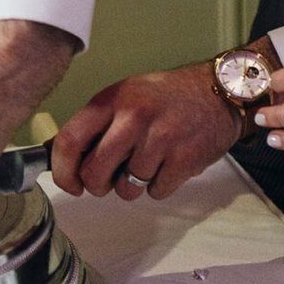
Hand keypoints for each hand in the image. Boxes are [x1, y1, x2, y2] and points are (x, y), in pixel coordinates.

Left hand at [52, 61, 240, 201]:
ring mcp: (161, 139)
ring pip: (126, 189)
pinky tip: (169, 162)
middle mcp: (134, 117)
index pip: (69, 140)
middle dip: (99, 185)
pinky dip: (160, 185)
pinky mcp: (184, 159)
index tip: (70, 183)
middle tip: (110, 179)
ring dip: (134, 184)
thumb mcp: (126, 96)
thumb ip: (98, 125)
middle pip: (94, 174)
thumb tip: (65, 160)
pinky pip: (156, 192)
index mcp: (113, 99)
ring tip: (149, 161)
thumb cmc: (169, 97)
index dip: (63, 171)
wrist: (220, 92)